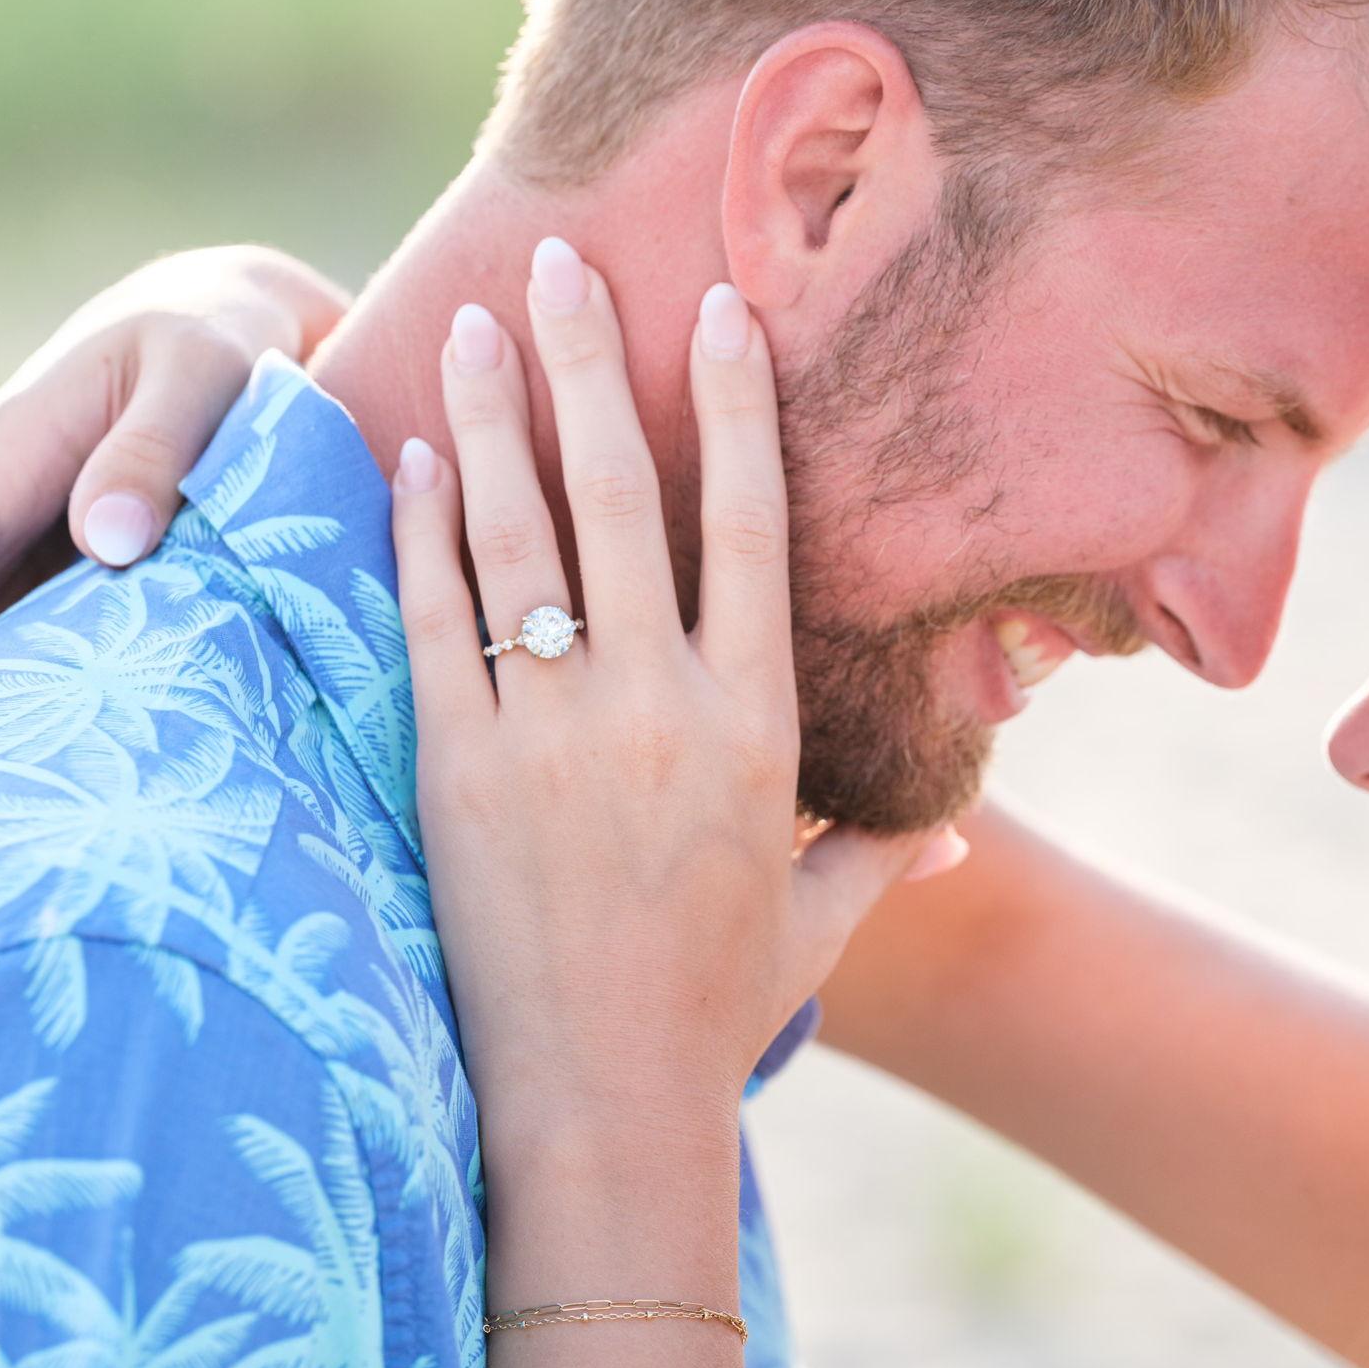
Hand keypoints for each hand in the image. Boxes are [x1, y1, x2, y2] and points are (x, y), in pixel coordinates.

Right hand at [0, 244, 347, 710]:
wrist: (233, 335)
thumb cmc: (213, 345)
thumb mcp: (199, 372)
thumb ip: (156, 448)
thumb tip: (107, 540)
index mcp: (0, 461)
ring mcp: (22, 564)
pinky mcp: (67, 593)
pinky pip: (28, 662)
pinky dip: (17, 716)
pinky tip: (26, 791)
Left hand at [392, 240, 962, 1174]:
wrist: (599, 1105)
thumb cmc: (718, 1003)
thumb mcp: (820, 917)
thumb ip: (885, 849)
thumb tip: (960, 831)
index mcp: (754, 720)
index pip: (746, 525)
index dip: (732, 406)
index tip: (713, 309)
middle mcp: (654, 703)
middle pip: (622, 496)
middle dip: (589, 366)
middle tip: (557, 262)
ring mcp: (548, 732)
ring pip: (516, 538)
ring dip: (492, 420)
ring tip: (470, 322)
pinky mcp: (456, 771)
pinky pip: (433, 623)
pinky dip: (420, 533)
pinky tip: (409, 458)